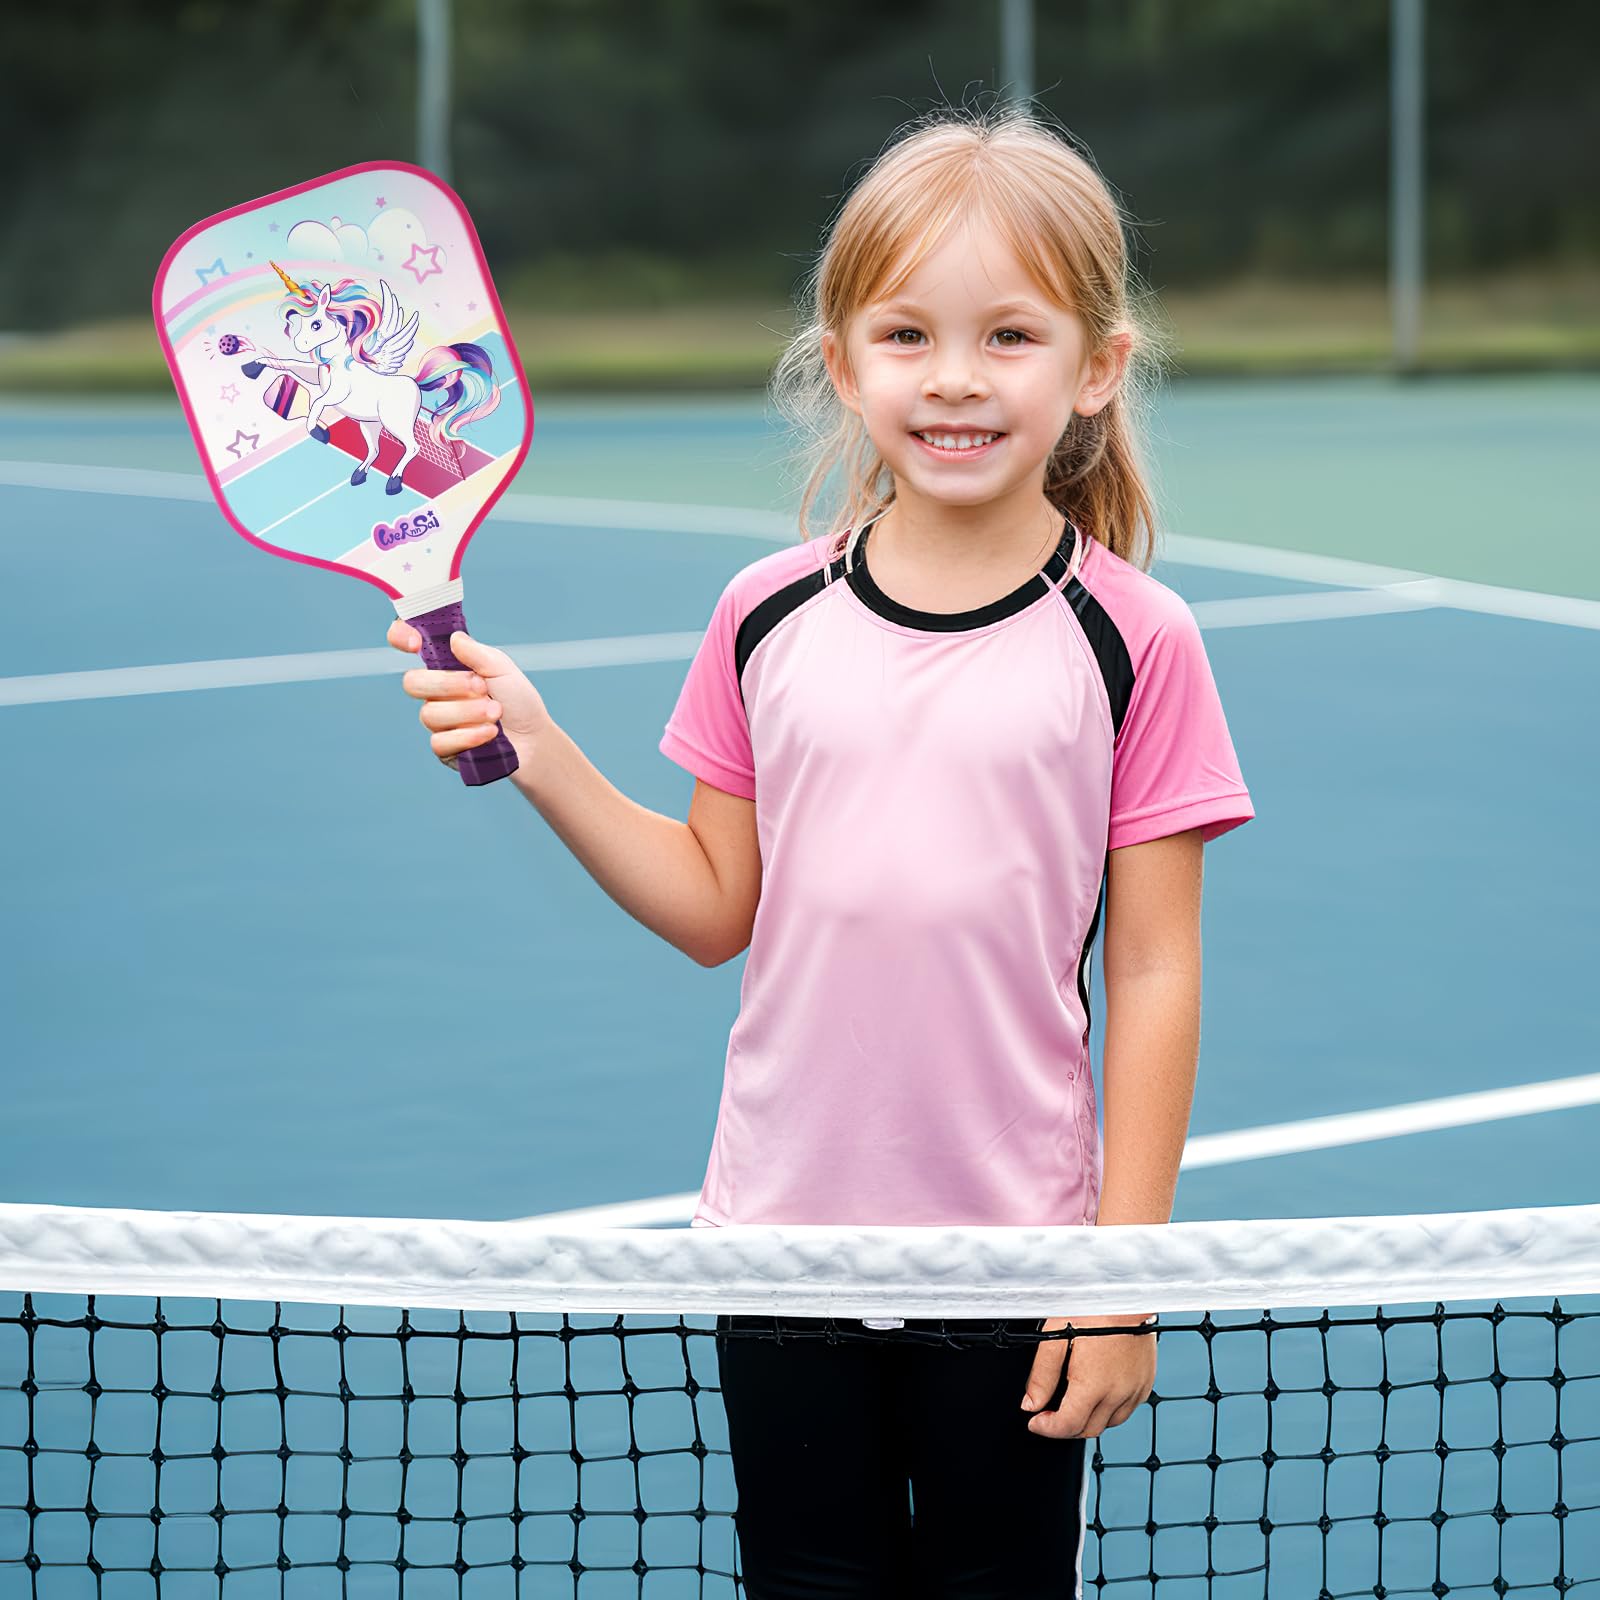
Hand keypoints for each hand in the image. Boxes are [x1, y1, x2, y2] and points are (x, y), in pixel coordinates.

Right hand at [389, 621, 554, 771]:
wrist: (534, 738)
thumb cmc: (518, 701)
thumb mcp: (503, 670)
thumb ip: (477, 654)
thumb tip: (454, 638)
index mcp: (446, 665)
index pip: (409, 643)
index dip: (401, 636)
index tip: (415, 643)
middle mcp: (436, 692)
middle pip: (412, 683)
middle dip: (448, 684)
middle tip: (482, 687)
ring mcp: (438, 721)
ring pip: (429, 714)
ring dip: (468, 712)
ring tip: (496, 712)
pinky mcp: (444, 748)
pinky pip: (439, 742)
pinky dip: (468, 736)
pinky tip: (490, 733)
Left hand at [1019, 1314, 1156, 1438]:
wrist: (1125, 1293)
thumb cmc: (1092, 1307)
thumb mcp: (1055, 1336)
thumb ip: (1042, 1374)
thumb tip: (1031, 1403)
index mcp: (1093, 1384)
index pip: (1068, 1426)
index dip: (1046, 1429)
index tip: (1035, 1422)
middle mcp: (1118, 1393)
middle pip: (1088, 1429)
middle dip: (1065, 1426)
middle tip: (1049, 1412)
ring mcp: (1135, 1389)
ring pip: (1109, 1423)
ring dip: (1089, 1419)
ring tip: (1073, 1400)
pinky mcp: (1146, 1382)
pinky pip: (1126, 1409)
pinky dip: (1110, 1409)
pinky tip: (1098, 1392)